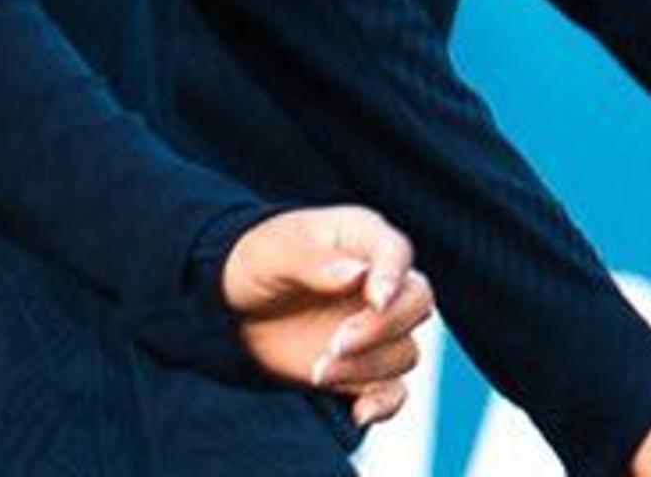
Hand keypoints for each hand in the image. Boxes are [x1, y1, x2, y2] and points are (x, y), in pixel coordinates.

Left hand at [222, 206, 432, 428]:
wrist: (233, 308)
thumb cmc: (254, 263)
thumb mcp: (271, 255)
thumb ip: (312, 263)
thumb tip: (357, 274)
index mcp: (360, 238)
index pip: (395, 252)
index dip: (393, 276)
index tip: (376, 301)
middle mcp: (377, 282)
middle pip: (416, 302)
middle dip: (382, 327)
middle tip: (336, 343)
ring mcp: (375, 327)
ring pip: (405, 350)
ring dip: (368, 367)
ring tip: (318, 371)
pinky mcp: (364, 367)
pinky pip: (394, 390)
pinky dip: (384, 404)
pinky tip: (358, 413)